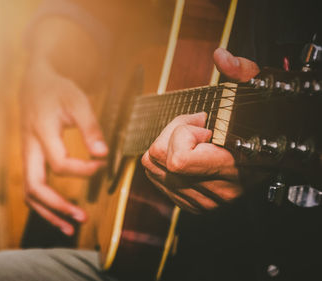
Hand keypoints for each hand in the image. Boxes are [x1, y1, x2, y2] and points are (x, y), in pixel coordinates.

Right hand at [21, 61, 107, 234]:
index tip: (102, 166)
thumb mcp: (77, 101)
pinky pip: (31, 187)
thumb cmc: (57, 91)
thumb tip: (103, 154)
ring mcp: (26, 156)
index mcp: (41, 133)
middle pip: (35, 187)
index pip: (60, 164)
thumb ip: (91, 127)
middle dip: (57, 207)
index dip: (84, 170)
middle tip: (82, 219)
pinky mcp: (29, 160)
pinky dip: (44, 205)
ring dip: (49, 213)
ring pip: (29, 193)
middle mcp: (29, 148)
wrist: (33, 84)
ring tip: (70, 229)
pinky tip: (60, 214)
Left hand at [141, 49, 259, 212]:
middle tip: (195, 127)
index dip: (182, 133)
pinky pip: (157, 180)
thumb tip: (221, 57)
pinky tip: (189, 153)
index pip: (178, 160)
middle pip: (158, 161)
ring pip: (152, 169)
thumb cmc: (267, 128)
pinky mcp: (194, 205)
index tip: (202, 122)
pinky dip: (165, 163)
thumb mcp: (260, 95)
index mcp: (231, 167)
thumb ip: (242, 74)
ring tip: (192, 140)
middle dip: (170, 134)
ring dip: (166, 147)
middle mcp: (215, 190)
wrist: (280, 160)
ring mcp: (203, 201)